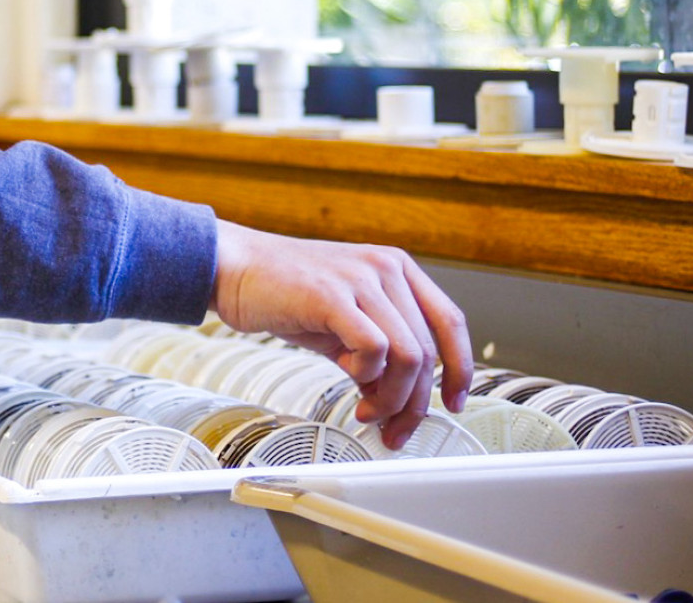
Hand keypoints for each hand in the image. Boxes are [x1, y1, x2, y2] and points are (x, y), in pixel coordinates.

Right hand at [210, 219, 471, 449]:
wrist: (232, 267)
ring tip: (365, 409)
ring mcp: (360, 278)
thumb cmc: (283, 291)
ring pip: (407, 356)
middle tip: (391, 425)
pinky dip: (366, 376)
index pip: (450, 323)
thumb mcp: (343, 317)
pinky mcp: (332, 295)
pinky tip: (346, 378)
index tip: (453, 402)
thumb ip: (376, 349)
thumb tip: (396, 398)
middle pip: (427, 352)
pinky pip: (373, 349)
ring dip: (389, 396)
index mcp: (396, 269)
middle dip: (412, 402)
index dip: (460, 369)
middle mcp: (385, 268)